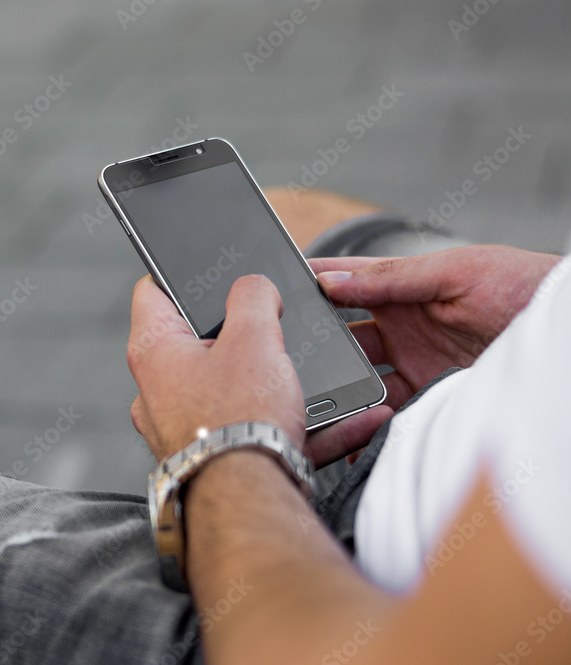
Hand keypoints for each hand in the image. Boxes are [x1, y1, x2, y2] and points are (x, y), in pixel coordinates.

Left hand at [128, 274, 391, 465]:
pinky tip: (352, 421)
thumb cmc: (240, 420)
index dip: (179, 273)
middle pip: (199, 343)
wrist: (251, 504)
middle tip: (276, 324)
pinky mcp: (214, 460)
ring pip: (236, 391)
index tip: (206, 268)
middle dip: (244, 334)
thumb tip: (253, 285)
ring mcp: (184, 428)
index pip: (152, 292)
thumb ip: (253, 297)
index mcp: (154, 351)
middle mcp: (157, 391)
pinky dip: (303, 426)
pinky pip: (260, 432)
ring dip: (282, 384)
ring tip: (324, 377)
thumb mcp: (255, 339)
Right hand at [310, 245, 561, 409]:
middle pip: (341, 335)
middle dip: (314, 343)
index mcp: (402, 285)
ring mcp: (413, 362)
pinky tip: (351, 429)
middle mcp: (401, 324)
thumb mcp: (455, 272)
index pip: (344, 280)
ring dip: (338, 386)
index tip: (273, 290)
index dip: (309, 282)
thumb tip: (333, 280)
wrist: (564, 336)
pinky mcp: (429, 396)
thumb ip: (393, 277)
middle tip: (287, 355)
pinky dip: (367, 422)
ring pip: (358, 377)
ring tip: (315, 396)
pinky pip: (387, 412)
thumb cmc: (521, 286)